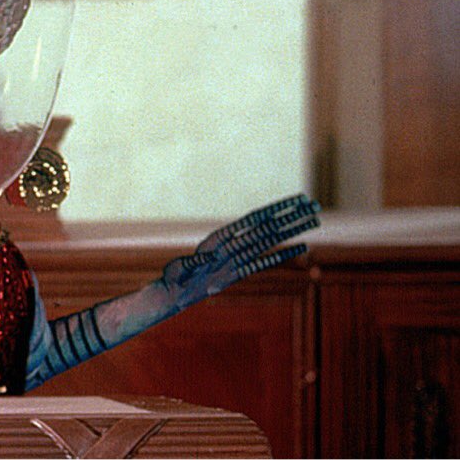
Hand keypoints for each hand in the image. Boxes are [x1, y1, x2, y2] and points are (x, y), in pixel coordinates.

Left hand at [162, 194, 320, 310]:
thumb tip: (205, 260)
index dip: (275, 210)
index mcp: (221, 239)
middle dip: (291, 217)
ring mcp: (238, 258)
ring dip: (291, 230)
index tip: (296, 200)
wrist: (176, 291)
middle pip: (267, 228)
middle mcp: (233, 246)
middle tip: (315, 205)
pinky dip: (282, 256)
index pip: (253, 221)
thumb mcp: (182, 270)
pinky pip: (264, 263)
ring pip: (270, 242)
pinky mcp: (240, 272)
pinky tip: (302, 248)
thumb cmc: (176, 278)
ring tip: (314, 220)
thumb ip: (194, 265)